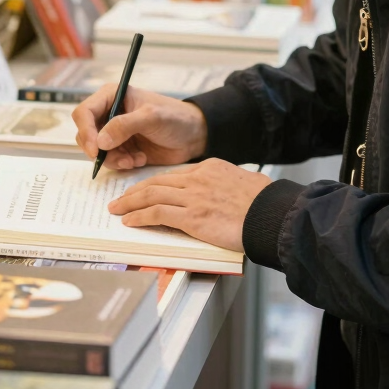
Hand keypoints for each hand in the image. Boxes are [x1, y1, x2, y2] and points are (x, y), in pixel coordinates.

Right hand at [72, 84, 207, 169]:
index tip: (96, 149)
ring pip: (96, 151)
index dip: (86, 131)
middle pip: (85, 134)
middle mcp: (108, 113)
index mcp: (112, 96)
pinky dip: (121, 163)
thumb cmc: (175, 118)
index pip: (84, 112)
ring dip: (113, 159)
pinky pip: (109, 160)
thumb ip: (125, 125)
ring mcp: (113, 132)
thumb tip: (100, 141)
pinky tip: (139, 159)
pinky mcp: (121, 148)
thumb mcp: (152, 117)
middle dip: (99, 150)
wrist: (192, 136)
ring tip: (134, 159)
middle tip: (120, 158)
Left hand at [107, 159, 270, 251]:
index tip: (142, 190)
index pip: (173, 176)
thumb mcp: (242, 183)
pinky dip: (140, 216)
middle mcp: (198, 178)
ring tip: (117, 209)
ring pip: (152, 194)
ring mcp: (194, 197)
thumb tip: (218, 196)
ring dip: (130, 203)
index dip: (153, 183)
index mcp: (210, 168)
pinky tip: (131, 221)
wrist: (271, 214)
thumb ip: (224, 186)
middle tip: (120, 198)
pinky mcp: (193, 216)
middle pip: (157, 182)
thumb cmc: (264, 204)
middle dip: (135, 191)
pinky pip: (158, 213)